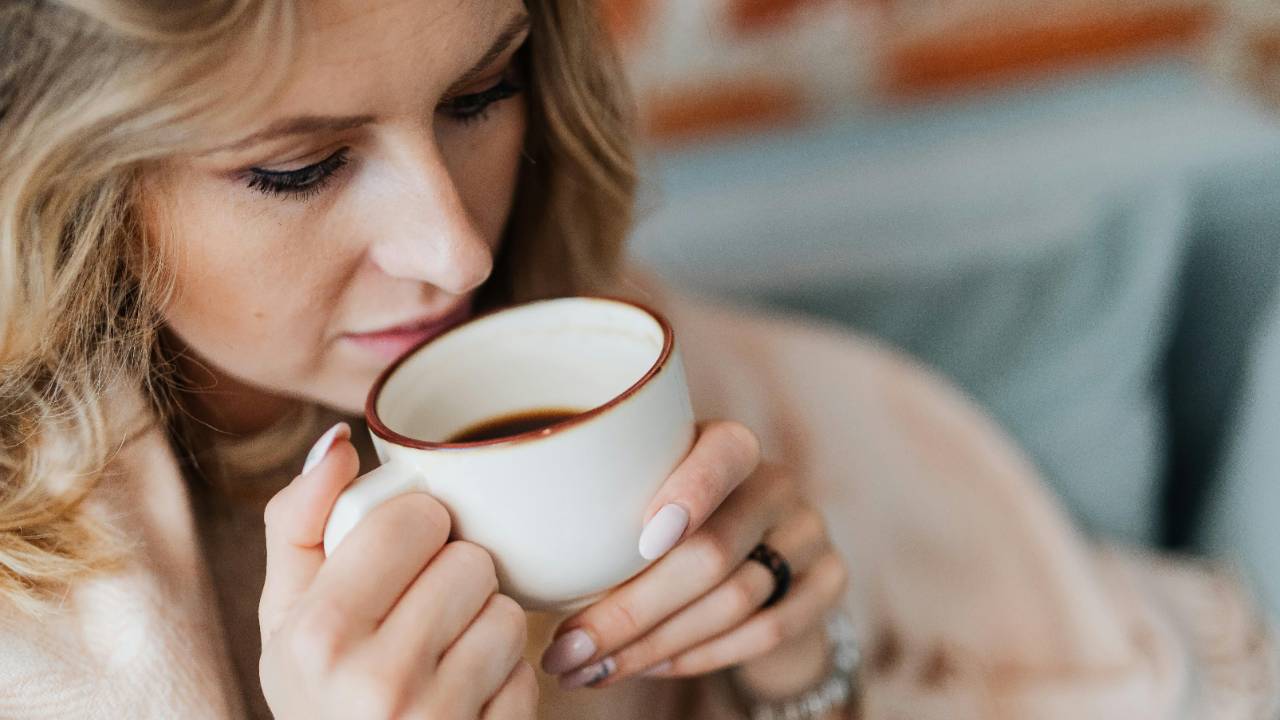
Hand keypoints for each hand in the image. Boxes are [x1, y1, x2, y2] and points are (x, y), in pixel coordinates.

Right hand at [258, 422, 537, 719]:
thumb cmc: (319, 694)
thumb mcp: (284, 616)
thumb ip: (300, 522)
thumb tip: (339, 440)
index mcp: (316, 632)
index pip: (413, 518)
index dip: (417, 529)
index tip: (401, 555)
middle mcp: (374, 680)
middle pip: (470, 560)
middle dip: (453, 577)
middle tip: (421, 612)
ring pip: (507, 612)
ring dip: (483, 627)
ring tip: (441, 656)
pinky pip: (529, 673)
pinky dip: (504, 681)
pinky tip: (463, 698)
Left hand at [538, 421, 847, 691]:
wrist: (761, 554)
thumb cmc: (669, 520)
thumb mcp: (643, 492)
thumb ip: (604, 502)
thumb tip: (522, 546)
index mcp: (729, 444)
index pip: (723, 453)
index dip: (689, 493)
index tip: (641, 540)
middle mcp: (776, 481)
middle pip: (712, 552)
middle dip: (630, 611)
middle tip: (566, 651)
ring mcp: (808, 532)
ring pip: (735, 600)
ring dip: (655, 646)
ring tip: (590, 670)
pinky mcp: (830, 581)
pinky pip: (767, 631)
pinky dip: (700, 658)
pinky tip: (650, 668)